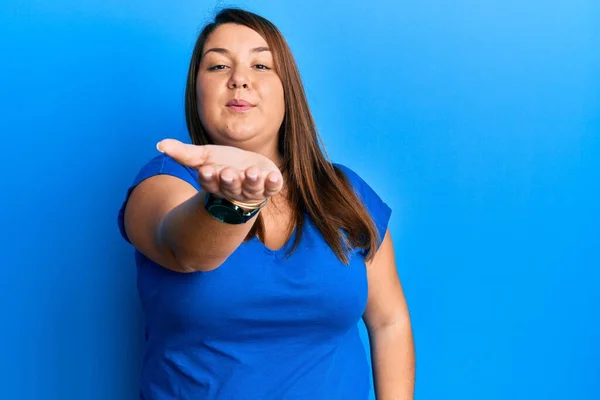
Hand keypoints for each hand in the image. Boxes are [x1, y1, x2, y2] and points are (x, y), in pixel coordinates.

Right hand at [156, 138, 283, 202]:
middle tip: (228, 172)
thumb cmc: (224, 165)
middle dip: (229, 180)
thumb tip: (159, 144)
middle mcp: (234, 189)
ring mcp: (253, 190)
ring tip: (252, 172)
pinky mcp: (269, 186)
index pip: (210, 182)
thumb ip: (184, 153)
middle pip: (230, 187)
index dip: (208, 177)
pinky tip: (274, 177)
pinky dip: (274, 183)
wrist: (249, 174)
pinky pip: (273, 188)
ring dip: (252, 181)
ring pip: (252, 189)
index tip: (206, 170)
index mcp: (216, 182)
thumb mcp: (205, 157)